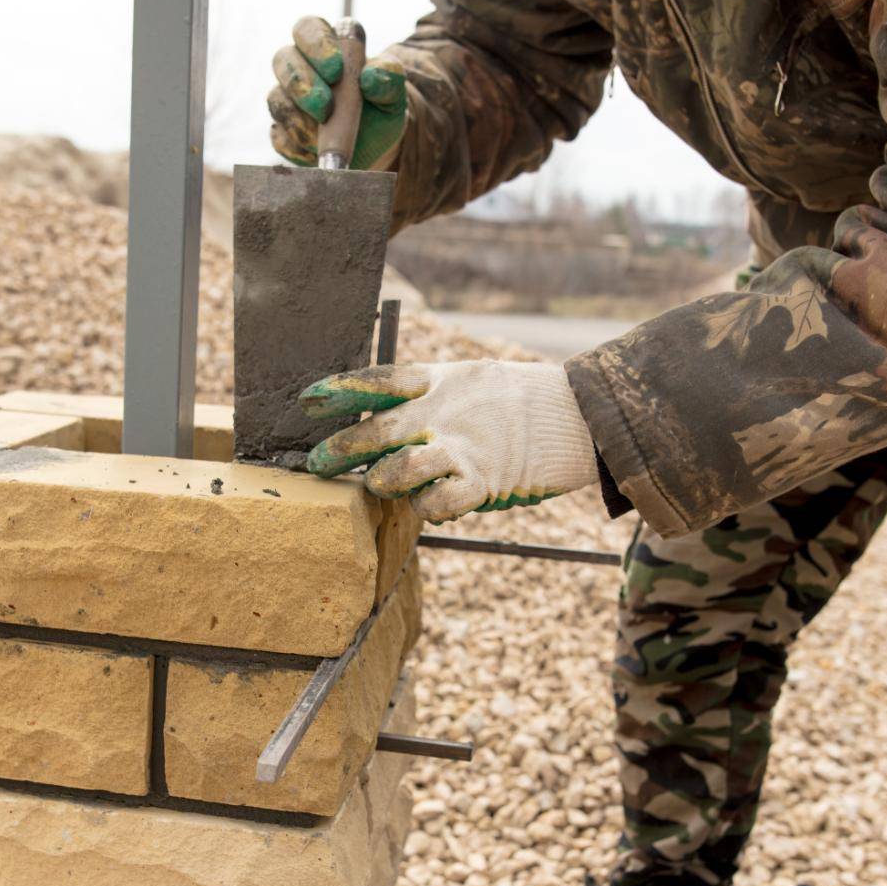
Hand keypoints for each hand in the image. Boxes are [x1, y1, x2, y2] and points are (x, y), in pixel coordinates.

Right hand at [269, 16, 406, 170]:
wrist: (374, 145)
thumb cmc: (381, 108)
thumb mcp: (393, 92)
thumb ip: (388, 78)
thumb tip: (371, 77)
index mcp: (326, 44)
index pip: (308, 28)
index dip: (317, 44)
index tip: (336, 68)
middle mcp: (300, 66)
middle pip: (283, 60)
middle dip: (302, 84)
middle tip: (326, 107)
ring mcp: (287, 99)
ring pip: (277, 99)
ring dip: (298, 118)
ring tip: (322, 137)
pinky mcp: (283, 131)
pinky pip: (280, 137)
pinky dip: (297, 146)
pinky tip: (315, 153)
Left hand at [299, 361, 596, 521]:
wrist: (579, 412)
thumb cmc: (518, 399)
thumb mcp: (469, 377)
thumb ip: (426, 393)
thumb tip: (379, 414)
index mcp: (438, 381)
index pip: (378, 381)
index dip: (340, 390)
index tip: (307, 401)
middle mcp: (443, 412)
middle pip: (376, 431)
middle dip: (340, 450)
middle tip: (317, 464)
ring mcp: (462, 447)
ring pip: (399, 471)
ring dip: (381, 482)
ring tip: (377, 485)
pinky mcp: (483, 481)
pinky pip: (437, 503)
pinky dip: (425, 508)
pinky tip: (424, 505)